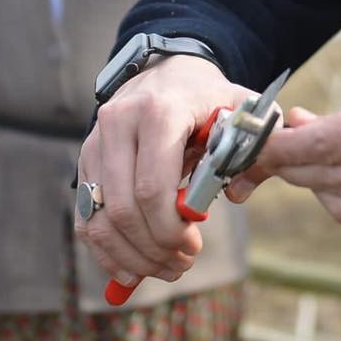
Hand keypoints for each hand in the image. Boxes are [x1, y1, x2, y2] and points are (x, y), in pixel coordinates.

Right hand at [75, 54, 252, 289]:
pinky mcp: (86, 160)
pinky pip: (86, 218)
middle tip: (183, 263)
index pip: (152, 186)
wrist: (169, 70)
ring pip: (100, 219)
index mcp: (159, 111)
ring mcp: (95, 142)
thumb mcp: (241, 111)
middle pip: (124, 209)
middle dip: (155, 247)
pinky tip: (133, 270)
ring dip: (132, 256)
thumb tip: (239, 194)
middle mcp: (118, 124)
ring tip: (166, 268)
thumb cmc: (209, 98)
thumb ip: (254, 147)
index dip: (170, 227)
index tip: (194, 244)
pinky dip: (107, 252)